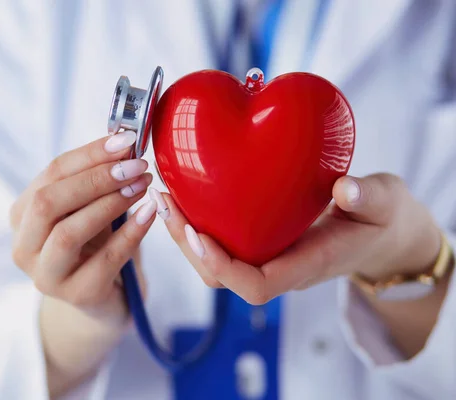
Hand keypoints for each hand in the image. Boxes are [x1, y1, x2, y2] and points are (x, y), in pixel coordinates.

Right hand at [10, 131, 156, 325]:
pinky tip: (149, 213)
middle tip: (136, 166)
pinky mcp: (77, 295)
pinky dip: (131, 233)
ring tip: (142, 186)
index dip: (89, 154)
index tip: (125, 140)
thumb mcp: (88, 208)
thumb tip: (124, 144)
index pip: (50, 174)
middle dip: (96, 179)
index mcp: (21, 215)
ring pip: (69, 232)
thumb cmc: (96, 243)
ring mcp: (46, 276)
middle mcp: (24, 246)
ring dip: (110, 203)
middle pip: (48, 202)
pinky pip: (106, 260)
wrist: (105, 295)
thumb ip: (96, 180)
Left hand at [150, 173, 441, 303]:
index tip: (200, 234)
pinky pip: (221, 241)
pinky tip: (185, 192)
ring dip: (184, 233)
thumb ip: (371, 198)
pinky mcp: (260, 241)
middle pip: (220, 276)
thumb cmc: (382, 219)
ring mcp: (267, 257)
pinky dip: (197, 221)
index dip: (224, 267)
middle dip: (188, 244)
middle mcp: (280, 266)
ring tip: (164, 196)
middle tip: (166, 203)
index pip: (257, 286)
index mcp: (307, 265)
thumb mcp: (386, 203)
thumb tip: (347, 189)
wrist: (381, 233)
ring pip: (214, 262)